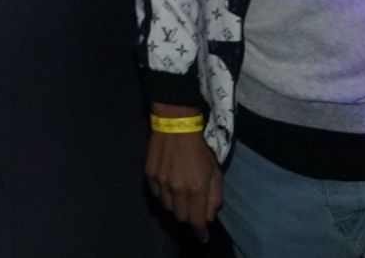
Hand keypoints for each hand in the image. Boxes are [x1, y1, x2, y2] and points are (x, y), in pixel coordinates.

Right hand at [144, 118, 220, 240]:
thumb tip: (208, 215)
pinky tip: (169, 184)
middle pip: (180, 217)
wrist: (175, 125)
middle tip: (193, 207)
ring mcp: (160, 182)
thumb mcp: (215, 172)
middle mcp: (176, 189)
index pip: (196, 220)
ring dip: (175, 205)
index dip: (200, 232)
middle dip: (188, 216)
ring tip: (180, 193)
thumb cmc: (200, 148)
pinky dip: (164, 195)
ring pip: (167, 207)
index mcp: (195, 189)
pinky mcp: (149, 174)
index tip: (203, 238)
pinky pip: (157, 195)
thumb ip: (214, 196)